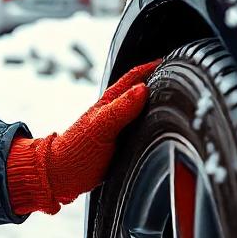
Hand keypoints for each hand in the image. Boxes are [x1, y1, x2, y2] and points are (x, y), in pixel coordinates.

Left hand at [6, 60, 160, 214]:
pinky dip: (151, 126)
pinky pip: (140, 130)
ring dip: (156, 105)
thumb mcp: (101, 127)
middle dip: (158, 83)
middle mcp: (115, 113)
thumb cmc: (76, 150)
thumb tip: (143, 89)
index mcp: (109, 103)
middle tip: (177, 78)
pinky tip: (160, 130)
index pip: (133, 78)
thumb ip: (122, 109)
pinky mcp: (119, 145)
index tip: (168, 61)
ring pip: (142, 111)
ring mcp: (117, 128)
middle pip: (140, 92)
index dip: (150, 68)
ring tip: (173, 102)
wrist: (60, 176)